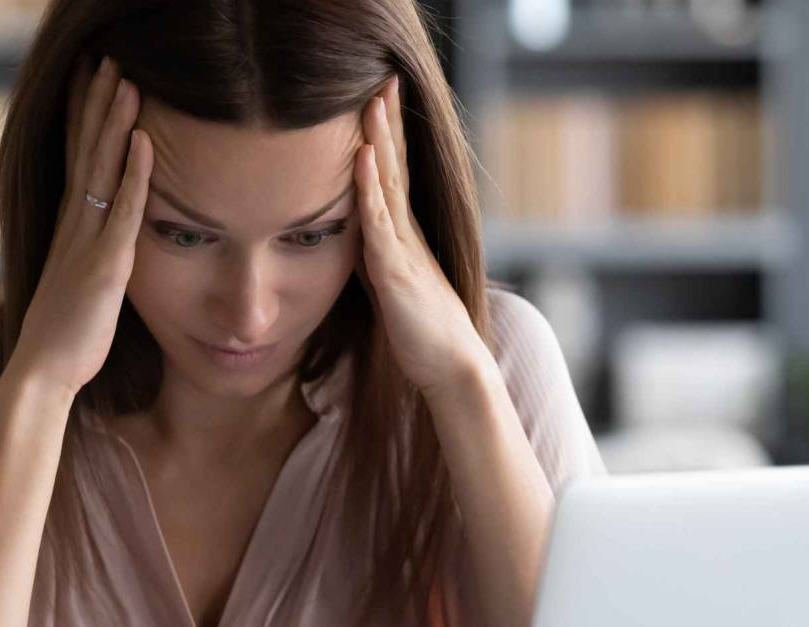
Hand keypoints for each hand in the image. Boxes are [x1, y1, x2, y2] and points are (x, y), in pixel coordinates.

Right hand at [4, 56, 151, 397]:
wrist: (41, 373)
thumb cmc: (63, 341)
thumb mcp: (79, 289)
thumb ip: (92, 262)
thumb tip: (106, 252)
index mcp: (68, 230)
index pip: (77, 160)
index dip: (84, 120)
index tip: (91, 82)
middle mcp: (73, 227)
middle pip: (85, 151)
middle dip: (96, 104)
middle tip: (106, 60)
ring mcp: (86, 242)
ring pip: (101, 170)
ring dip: (113, 123)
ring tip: (125, 80)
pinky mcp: (105, 265)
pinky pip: (123, 211)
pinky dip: (134, 175)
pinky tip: (143, 143)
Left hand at [353, 76, 490, 398]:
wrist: (450, 365)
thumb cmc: (421, 330)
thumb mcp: (390, 283)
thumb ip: (376, 256)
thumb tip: (358, 240)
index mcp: (404, 235)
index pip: (394, 174)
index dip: (387, 136)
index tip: (381, 98)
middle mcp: (406, 233)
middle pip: (395, 166)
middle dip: (388, 123)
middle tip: (385, 79)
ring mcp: (402, 248)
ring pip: (388, 184)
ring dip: (380, 141)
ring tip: (373, 101)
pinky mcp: (395, 271)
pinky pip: (379, 222)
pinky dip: (369, 187)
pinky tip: (364, 158)